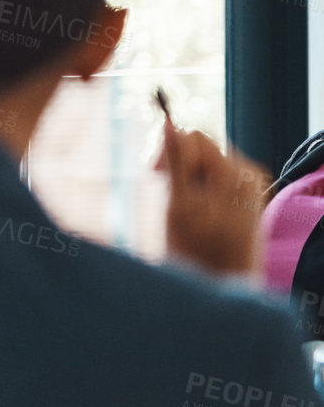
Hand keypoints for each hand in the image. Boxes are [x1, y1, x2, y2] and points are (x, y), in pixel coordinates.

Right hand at [156, 118, 268, 276]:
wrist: (226, 284)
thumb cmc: (197, 250)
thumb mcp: (178, 204)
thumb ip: (175, 161)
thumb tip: (168, 122)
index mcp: (233, 173)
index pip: (194, 135)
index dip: (168, 148)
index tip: (153, 173)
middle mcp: (249, 173)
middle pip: (203, 145)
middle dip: (179, 161)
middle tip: (162, 187)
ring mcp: (252, 184)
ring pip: (208, 158)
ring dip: (188, 174)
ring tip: (180, 202)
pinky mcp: (250, 193)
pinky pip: (219, 173)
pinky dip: (202, 183)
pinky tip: (196, 206)